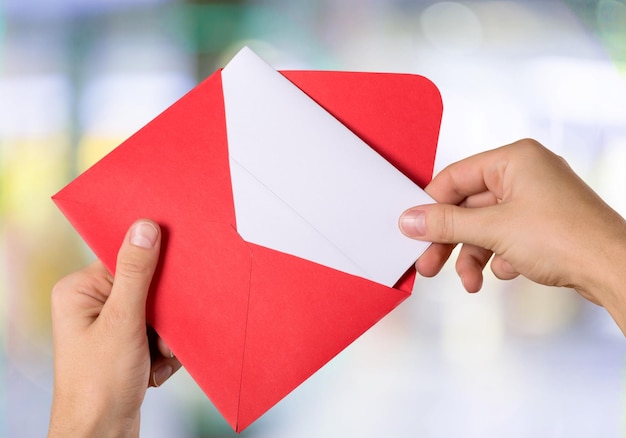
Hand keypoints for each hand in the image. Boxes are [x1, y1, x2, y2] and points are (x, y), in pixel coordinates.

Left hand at [48, 219, 180, 437]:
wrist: (102, 435)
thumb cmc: (99, 385)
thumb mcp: (122, 322)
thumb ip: (136, 273)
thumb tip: (145, 227)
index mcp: (80, 291)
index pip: (124, 258)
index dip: (153, 263)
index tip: (177, 266)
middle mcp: (93, 305)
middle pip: (146, 286)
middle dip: (163, 314)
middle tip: (162, 334)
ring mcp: (110, 326)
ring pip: (158, 312)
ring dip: (167, 336)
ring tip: (156, 358)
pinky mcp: (126, 344)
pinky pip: (159, 333)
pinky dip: (165, 351)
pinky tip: (154, 369)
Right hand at [399, 139, 625, 332]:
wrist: (614, 269)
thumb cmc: (568, 238)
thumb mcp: (493, 230)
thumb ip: (446, 224)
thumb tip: (411, 220)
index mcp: (514, 159)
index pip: (455, 177)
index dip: (432, 205)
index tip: (413, 228)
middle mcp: (526, 174)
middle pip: (469, 206)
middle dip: (449, 240)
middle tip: (428, 263)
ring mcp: (537, 200)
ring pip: (486, 226)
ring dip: (473, 256)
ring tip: (470, 280)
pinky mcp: (544, 224)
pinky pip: (506, 237)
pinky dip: (499, 257)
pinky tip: (507, 271)